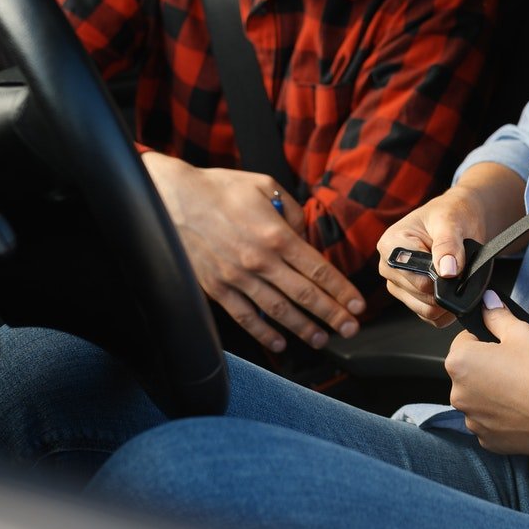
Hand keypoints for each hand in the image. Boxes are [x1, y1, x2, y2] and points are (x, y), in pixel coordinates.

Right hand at [141, 152, 363, 353]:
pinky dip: (263, 334)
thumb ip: (291, 211)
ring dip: (303, 328)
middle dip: (332, 315)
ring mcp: (237, 278)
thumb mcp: (264, 185)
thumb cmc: (219, 188)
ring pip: (278, 312)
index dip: (341, 290)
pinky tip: (279, 343)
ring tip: (321, 340)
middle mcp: (260, 261)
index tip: (357, 305)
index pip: (318, 270)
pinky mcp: (216, 289)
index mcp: (276, 235)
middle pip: (305, 295)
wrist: (171, 198)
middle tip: (350, 330)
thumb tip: (304, 235)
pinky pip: (244, 317)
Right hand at [376, 185, 490, 327]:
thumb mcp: (451, 221)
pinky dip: (448, 310)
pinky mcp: (412, 299)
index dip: (439, 276)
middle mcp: (389, 267)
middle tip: (459, 266)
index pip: (414, 276)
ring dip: (448, 299)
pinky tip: (455, 289)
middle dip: (445, 286)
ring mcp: (399, 286)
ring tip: (457, 275)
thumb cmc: (451, 214)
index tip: (454, 264)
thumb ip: (448, 244)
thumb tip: (447, 272)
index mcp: (391, 245)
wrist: (460, 220)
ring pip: (426, 310)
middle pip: (420, 296)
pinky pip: (432, 317)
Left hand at [445, 293, 528, 453]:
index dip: (486, 340)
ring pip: (479, 399)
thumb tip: (486, 302)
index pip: (464, 342)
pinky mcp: (488, 441)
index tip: (506, 346)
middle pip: (469, 373)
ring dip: (493, 394)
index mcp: (459, 362)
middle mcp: (458, 394)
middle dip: (488, 368)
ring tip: (523, 390)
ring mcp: (472, 420)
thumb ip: (497, 316)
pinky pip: (490, 423)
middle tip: (518, 367)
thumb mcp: (521, 332)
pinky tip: (524, 410)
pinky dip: (502, 417)